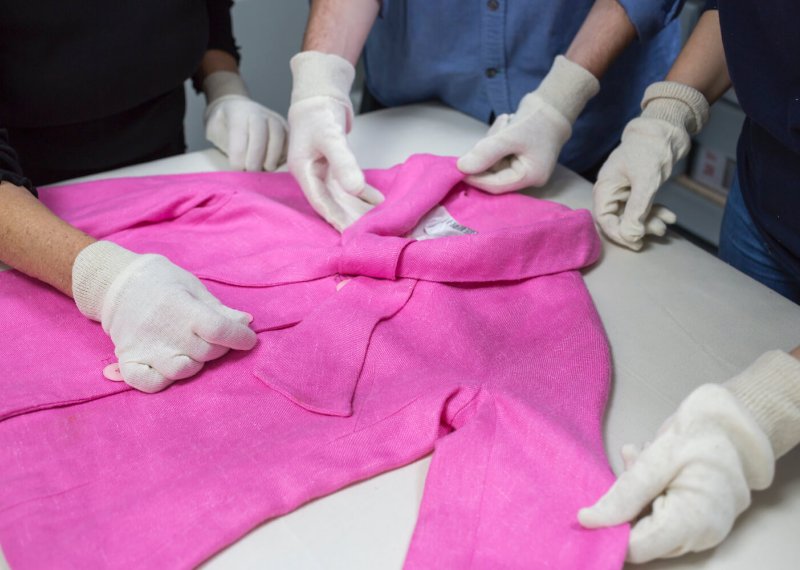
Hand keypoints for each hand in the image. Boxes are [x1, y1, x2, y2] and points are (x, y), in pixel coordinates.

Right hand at [72, 241, 256, 392]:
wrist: (117, 282)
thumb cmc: (163, 282)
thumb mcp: (195, 288)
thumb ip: (220, 310)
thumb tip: (246, 323)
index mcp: (181, 307)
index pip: (218, 329)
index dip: (240, 337)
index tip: (248, 339)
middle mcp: (162, 330)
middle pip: (206, 352)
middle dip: (220, 348)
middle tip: (216, 338)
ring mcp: (144, 347)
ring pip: (182, 371)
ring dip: (196, 363)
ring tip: (192, 349)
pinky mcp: (127, 360)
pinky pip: (150, 383)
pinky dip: (163, 380)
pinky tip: (168, 366)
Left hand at [203, 71, 287, 170]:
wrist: (238, 112)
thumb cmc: (225, 126)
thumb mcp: (214, 129)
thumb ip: (222, 142)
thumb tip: (236, 166)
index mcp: (239, 112)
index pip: (240, 129)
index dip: (239, 150)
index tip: (236, 168)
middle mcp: (260, 114)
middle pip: (262, 132)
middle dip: (256, 155)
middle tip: (251, 172)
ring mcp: (277, 121)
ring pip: (280, 136)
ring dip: (273, 157)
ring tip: (266, 170)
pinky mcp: (288, 131)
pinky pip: (290, 143)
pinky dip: (285, 156)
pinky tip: (277, 167)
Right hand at [287, 51, 382, 230]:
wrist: (319, 91)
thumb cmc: (318, 112)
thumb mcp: (330, 137)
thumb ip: (343, 162)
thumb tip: (355, 189)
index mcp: (304, 172)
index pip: (321, 203)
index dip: (337, 220)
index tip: (352, 236)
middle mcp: (312, 175)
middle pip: (333, 203)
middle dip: (351, 218)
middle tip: (371, 233)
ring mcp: (324, 171)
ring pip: (343, 196)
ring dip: (359, 208)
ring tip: (378, 221)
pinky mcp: (335, 166)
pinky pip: (350, 185)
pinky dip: (364, 193)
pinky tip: (379, 201)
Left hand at [457, 56, 598, 192]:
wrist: (553, 104)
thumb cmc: (537, 121)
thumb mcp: (509, 137)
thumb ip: (485, 153)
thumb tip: (461, 167)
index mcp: (529, 177)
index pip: (496, 185)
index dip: (476, 178)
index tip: (458, 168)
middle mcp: (526, 176)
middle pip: (493, 172)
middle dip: (487, 152)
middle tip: (498, 129)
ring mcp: (520, 166)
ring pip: (492, 160)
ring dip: (492, 140)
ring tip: (506, 122)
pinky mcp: (515, 156)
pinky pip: (496, 152)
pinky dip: (496, 137)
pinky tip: (507, 122)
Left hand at [579, 350, 799, 562]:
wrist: (736, 422)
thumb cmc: (704, 434)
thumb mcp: (658, 458)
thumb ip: (624, 494)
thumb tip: (588, 520)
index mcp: (692, 523)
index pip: (636, 548)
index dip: (610, 529)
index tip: (595, 500)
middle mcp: (699, 536)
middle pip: (640, 535)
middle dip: (625, 502)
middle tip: (633, 460)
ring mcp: (700, 530)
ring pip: (646, 523)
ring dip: (636, 493)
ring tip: (643, 457)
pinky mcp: (695, 520)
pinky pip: (659, 514)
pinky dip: (647, 491)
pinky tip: (649, 462)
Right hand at [593, 82, 708, 249]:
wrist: (667, 127)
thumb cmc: (651, 149)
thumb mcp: (645, 182)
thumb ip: (636, 211)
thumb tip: (631, 236)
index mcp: (605, 188)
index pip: (604, 219)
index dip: (619, 233)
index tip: (636, 242)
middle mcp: (612, 191)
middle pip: (618, 219)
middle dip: (638, 228)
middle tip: (657, 232)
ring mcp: (624, 190)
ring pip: (632, 215)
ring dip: (649, 222)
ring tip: (666, 226)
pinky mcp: (637, 188)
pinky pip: (643, 207)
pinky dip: (655, 212)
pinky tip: (670, 216)